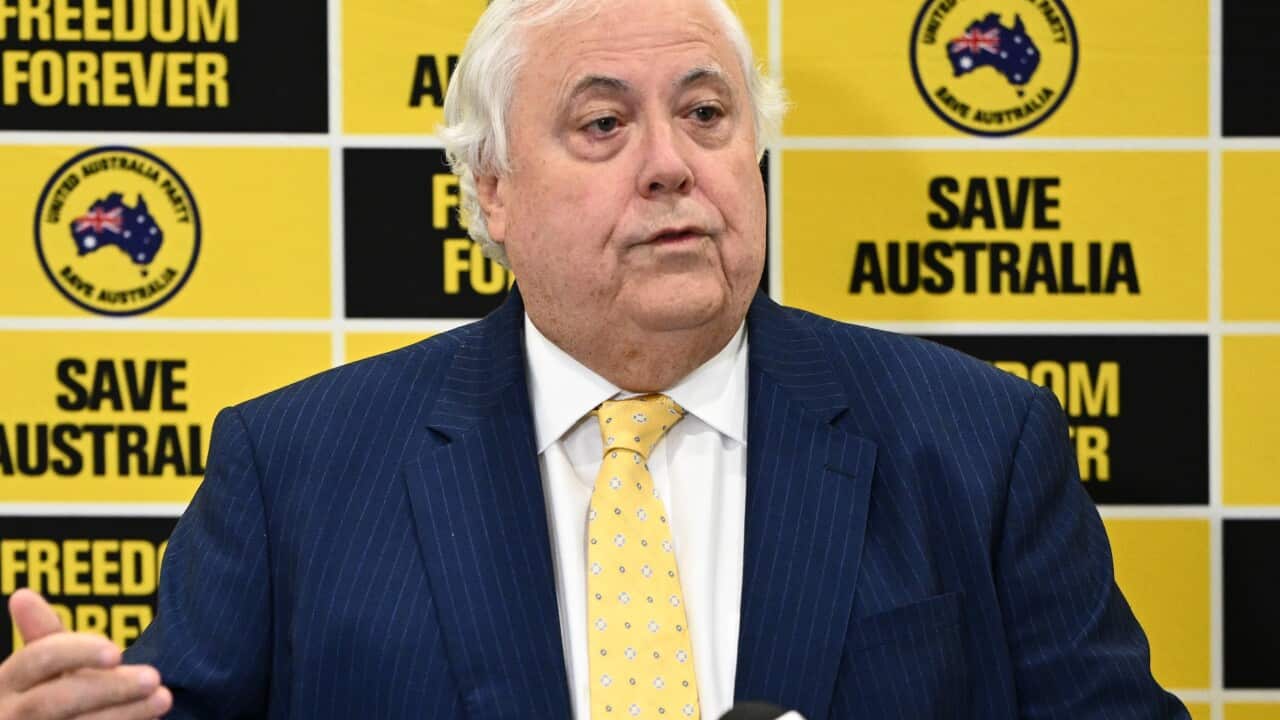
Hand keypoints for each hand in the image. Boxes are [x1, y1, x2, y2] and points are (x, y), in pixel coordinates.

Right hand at [0, 589, 171, 719]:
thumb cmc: (45, 695)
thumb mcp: (41, 668)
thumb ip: (43, 634)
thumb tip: (22, 594)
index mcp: (6, 682)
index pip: (39, 658)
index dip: (77, 653)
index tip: (117, 651)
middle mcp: (11, 714)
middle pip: (59, 699)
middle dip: (109, 687)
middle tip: (154, 678)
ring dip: (126, 714)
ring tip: (163, 698)